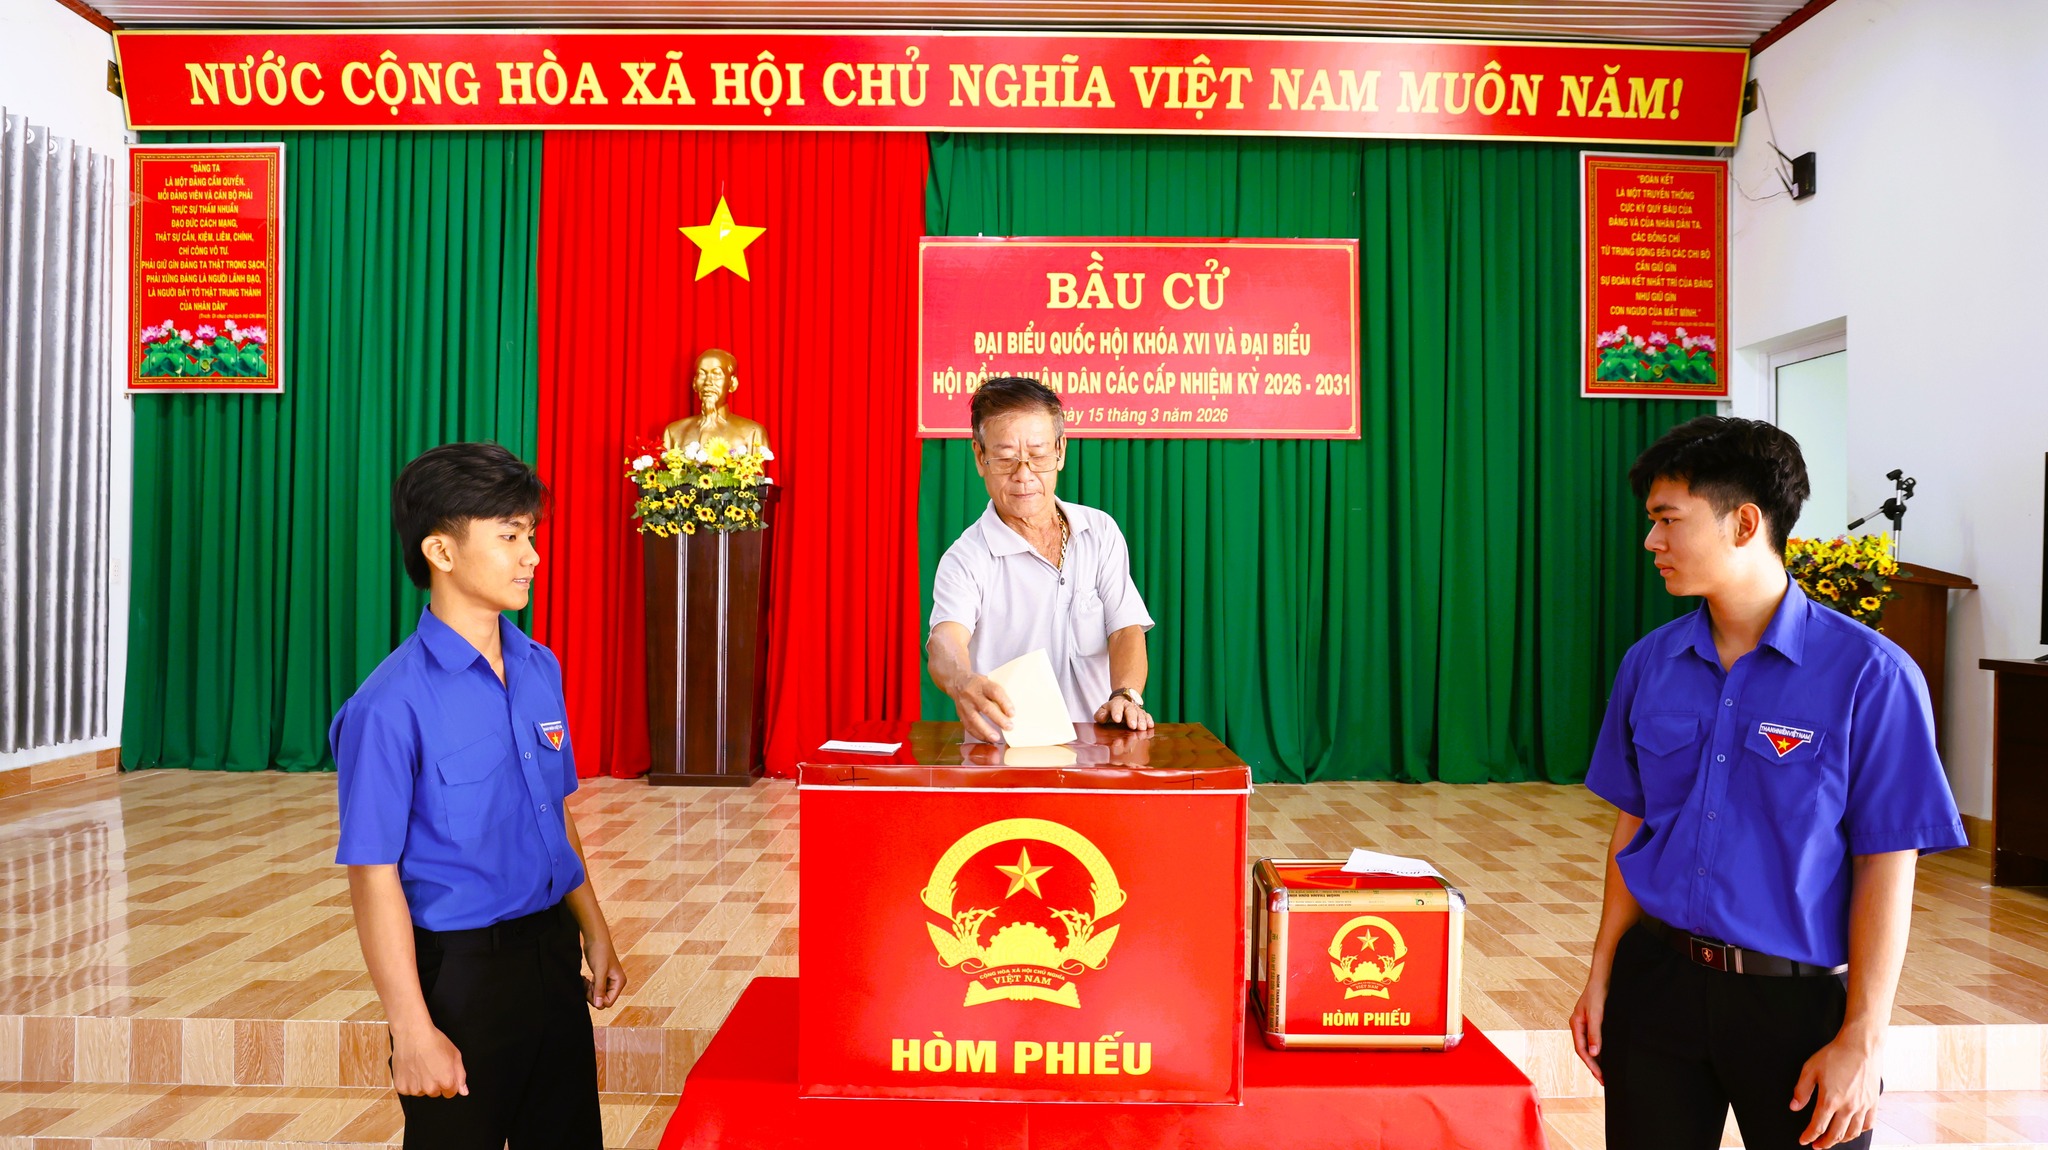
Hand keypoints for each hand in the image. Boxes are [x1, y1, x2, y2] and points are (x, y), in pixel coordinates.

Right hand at [391, 1024, 466, 1097]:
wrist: (413, 1034)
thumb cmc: (434, 1042)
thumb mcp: (455, 1055)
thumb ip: (460, 1075)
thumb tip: (464, 1091)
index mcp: (446, 1082)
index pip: (450, 1093)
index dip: (448, 1082)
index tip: (443, 1073)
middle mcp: (430, 1089)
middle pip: (435, 1092)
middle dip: (434, 1082)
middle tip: (430, 1067)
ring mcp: (415, 1089)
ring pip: (421, 1092)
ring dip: (421, 1083)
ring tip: (419, 1066)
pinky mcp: (401, 1087)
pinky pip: (407, 1090)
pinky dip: (408, 1082)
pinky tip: (410, 1069)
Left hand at [583, 933, 627, 1009]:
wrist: (595, 938)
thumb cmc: (600, 952)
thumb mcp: (600, 971)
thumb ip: (600, 989)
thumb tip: (599, 1005)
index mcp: (619, 982)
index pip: (609, 1001)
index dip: (598, 999)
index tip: (590, 990)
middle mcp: (615, 983)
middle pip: (603, 1000)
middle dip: (592, 995)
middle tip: (586, 984)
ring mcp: (608, 980)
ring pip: (597, 995)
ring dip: (589, 991)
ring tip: (584, 981)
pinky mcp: (601, 977)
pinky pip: (594, 989)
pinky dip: (588, 987)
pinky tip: (584, 979)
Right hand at [949, 675, 1013, 741]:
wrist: (957, 681)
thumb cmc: (978, 684)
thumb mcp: (988, 682)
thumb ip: (998, 693)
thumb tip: (1011, 710)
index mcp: (982, 684)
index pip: (995, 692)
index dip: (1004, 703)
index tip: (1012, 713)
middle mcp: (973, 694)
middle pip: (986, 707)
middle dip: (998, 719)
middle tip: (1009, 727)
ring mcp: (965, 704)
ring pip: (975, 719)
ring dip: (986, 730)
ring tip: (996, 738)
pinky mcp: (960, 713)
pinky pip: (968, 726)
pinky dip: (978, 734)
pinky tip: (986, 739)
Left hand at [1094, 694, 1153, 729]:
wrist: (1122, 701)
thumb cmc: (1111, 710)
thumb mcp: (1103, 710)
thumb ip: (1100, 715)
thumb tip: (1102, 719)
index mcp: (1116, 704)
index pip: (1116, 707)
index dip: (1117, 713)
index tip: (1117, 719)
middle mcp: (1128, 706)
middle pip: (1130, 711)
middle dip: (1132, 718)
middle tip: (1132, 726)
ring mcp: (1136, 709)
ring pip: (1140, 714)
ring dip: (1142, 721)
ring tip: (1142, 728)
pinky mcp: (1143, 713)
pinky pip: (1147, 716)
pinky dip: (1149, 720)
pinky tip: (1150, 726)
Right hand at [1568, 974, 1607, 1084]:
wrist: (1602, 978)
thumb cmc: (1597, 994)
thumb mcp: (1596, 1014)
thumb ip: (1595, 1033)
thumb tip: (1594, 1053)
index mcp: (1576, 1025)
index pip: (1581, 1050)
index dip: (1591, 1065)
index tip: (1600, 1076)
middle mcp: (1579, 1026)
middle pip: (1584, 1051)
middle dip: (1593, 1066)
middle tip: (1603, 1081)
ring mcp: (1586, 1024)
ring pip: (1589, 1047)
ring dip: (1597, 1060)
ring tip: (1605, 1074)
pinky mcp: (1594, 1022)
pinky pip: (1595, 1040)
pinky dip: (1600, 1051)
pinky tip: (1607, 1057)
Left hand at [1792, 1033, 1881, 1147]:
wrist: (1861, 1046)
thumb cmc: (1836, 1055)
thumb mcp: (1810, 1069)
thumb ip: (1801, 1090)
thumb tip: (1795, 1106)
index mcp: (1830, 1100)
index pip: (1818, 1126)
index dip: (1809, 1136)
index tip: (1804, 1140)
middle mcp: (1848, 1107)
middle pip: (1835, 1134)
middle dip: (1824, 1143)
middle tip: (1817, 1145)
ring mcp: (1863, 1106)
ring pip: (1852, 1132)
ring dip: (1841, 1140)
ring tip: (1833, 1140)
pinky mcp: (1873, 1102)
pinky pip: (1868, 1124)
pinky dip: (1860, 1131)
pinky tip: (1853, 1130)